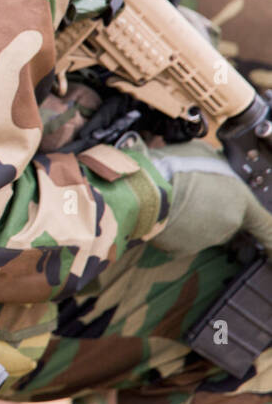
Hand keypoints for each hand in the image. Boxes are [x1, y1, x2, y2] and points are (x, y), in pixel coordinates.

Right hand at [147, 141, 271, 253]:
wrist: (144, 189)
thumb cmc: (174, 168)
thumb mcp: (204, 153)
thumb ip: (217, 167)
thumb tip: (214, 168)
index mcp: (241, 203)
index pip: (265, 222)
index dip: (268, 231)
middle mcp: (227, 226)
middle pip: (225, 220)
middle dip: (212, 209)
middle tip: (192, 192)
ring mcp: (204, 240)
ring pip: (201, 229)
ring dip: (191, 217)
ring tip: (171, 199)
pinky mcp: (179, 249)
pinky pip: (179, 238)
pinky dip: (172, 228)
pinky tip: (161, 212)